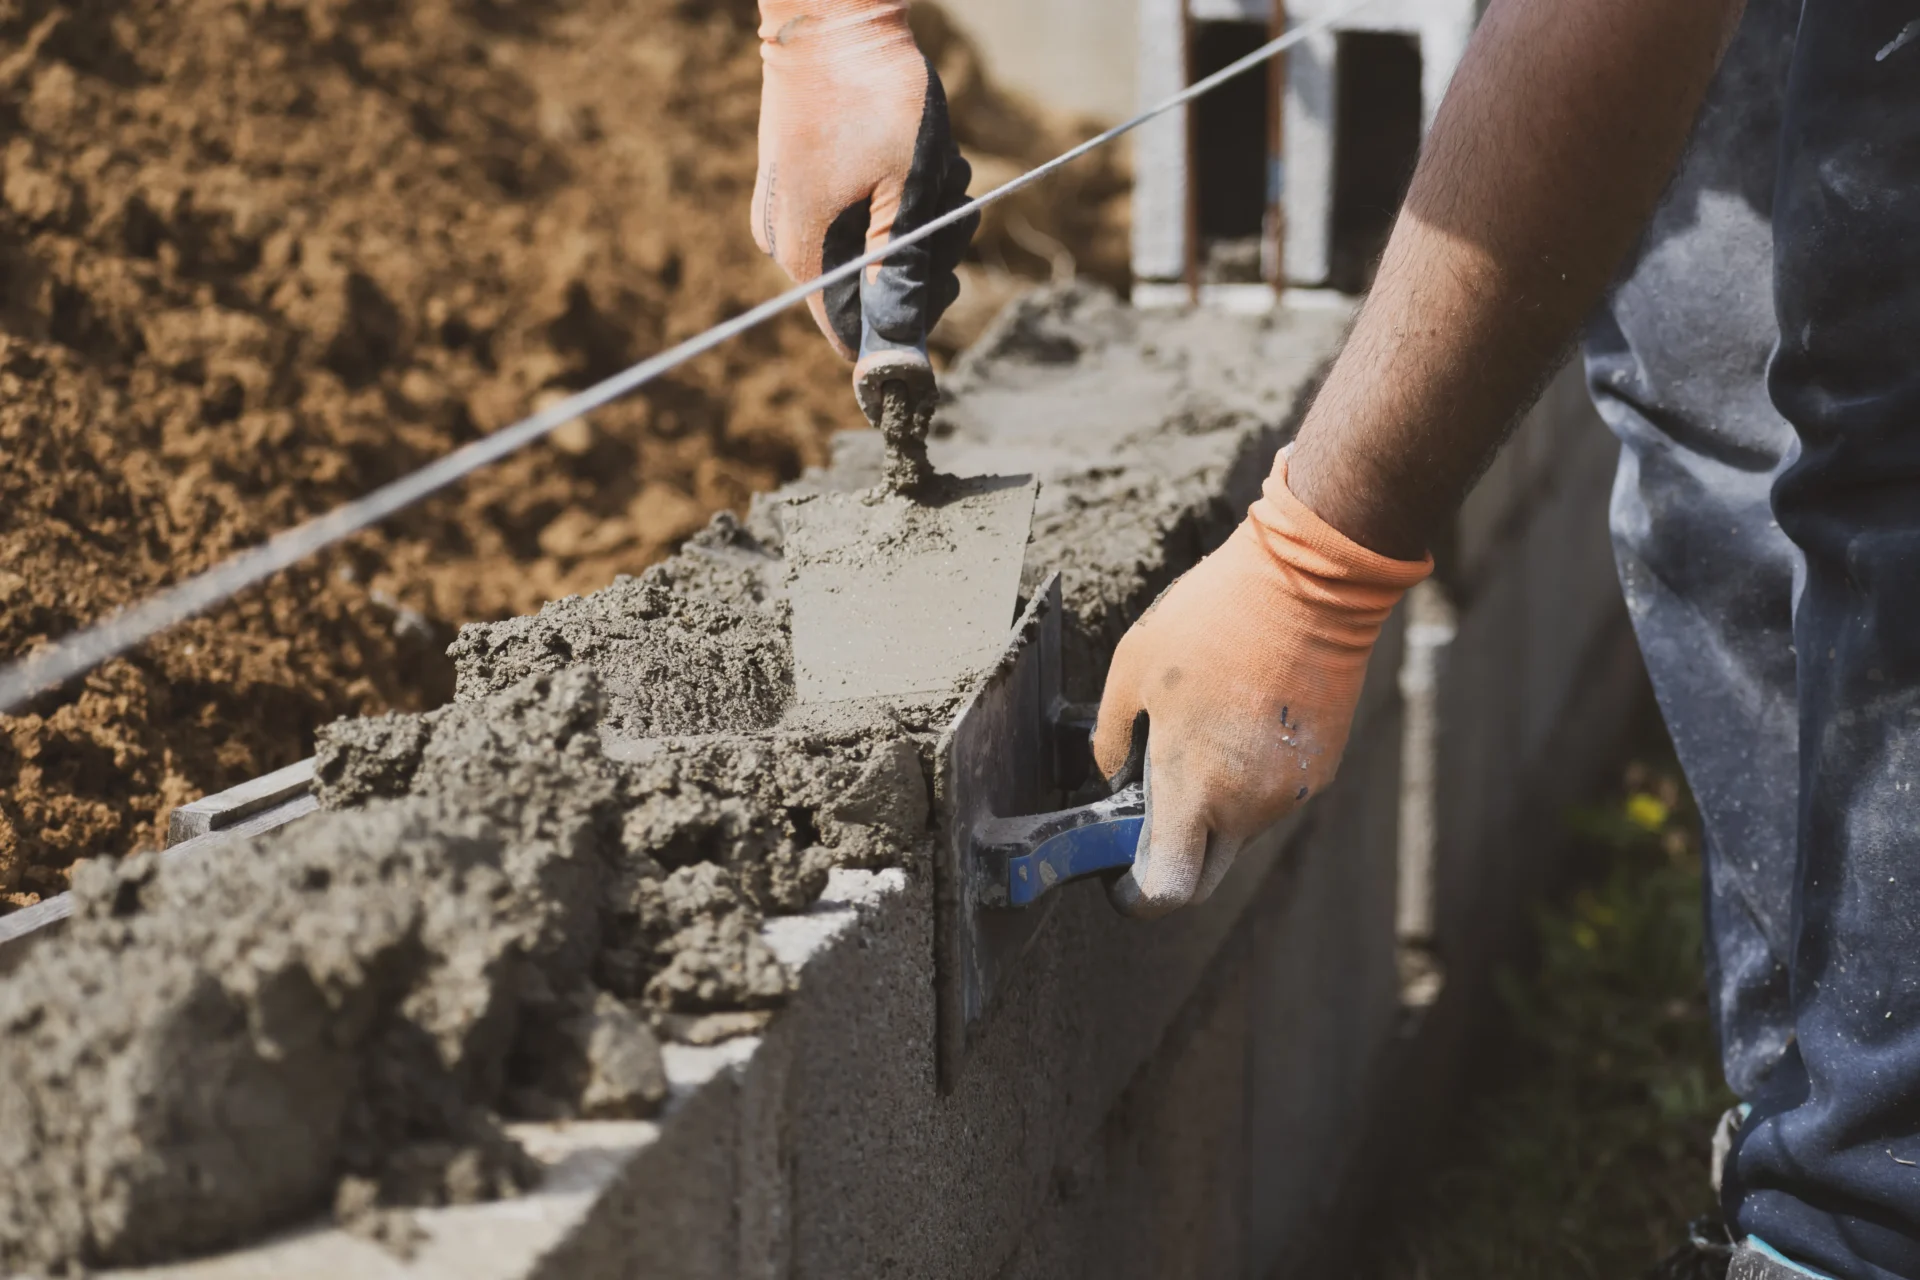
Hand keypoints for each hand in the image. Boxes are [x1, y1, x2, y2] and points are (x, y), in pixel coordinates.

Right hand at [752, 0, 977, 381]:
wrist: (830, 14)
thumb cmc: (874, 97)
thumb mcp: (906, 191)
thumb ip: (902, 273)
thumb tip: (898, 349)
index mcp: (806, 256)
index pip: (853, 335)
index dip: (905, 325)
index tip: (948, 282)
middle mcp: (786, 244)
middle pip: (869, 294)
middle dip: (924, 260)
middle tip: (956, 209)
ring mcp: (789, 210)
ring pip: (871, 250)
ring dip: (919, 221)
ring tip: (938, 169)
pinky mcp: (800, 183)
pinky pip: (857, 215)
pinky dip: (896, 196)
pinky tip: (914, 156)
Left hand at [1092, 455, 1430, 917]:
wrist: (1309, 583)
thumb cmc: (1212, 620)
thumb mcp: (1131, 669)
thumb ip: (1111, 739)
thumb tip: (1111, 776)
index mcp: (1194, 787)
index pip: (1166, 890)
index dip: (1136, 896)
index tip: (1118, 875)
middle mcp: (1248, 806)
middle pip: (1204, 876)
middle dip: (1172, 862)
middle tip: (1148, 815)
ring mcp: (1291, 792)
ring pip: (1239, 833)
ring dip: (1213, 811)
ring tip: (1201, 737)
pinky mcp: (1322, 770)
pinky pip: (1272, 798)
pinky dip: (1249, 781)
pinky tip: (1240, 721)